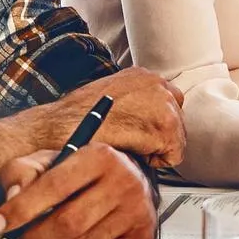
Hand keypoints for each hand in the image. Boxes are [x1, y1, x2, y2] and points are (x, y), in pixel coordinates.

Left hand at [0, 144, 156, 238]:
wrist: (125, 180)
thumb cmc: (81, 173)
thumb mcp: (48, 161)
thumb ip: (23, 172)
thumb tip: (13, 195)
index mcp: (101, 156)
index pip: (54, 186)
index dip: (21, 209)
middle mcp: (125, 182)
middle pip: (67, 224)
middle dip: (34, 236)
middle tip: (21, 237)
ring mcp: (137, 212)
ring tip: (52, 235)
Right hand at [58, 69, 185, 168]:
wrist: (62, 126)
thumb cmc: (76, 117)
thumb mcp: (110, 98)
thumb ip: (133, 103)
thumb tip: (143, 121)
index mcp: (143, 76)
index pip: (168, 103)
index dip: (153, 124)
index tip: (138, 132)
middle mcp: (156, 84)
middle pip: (176, 121)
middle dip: (158, 137)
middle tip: (131, 142)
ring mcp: (163, 104)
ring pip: (176, 139)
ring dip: (155, 150)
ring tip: (127, 146)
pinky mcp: (165, 127)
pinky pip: (173, 156)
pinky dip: (155, 162)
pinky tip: (132, 152)